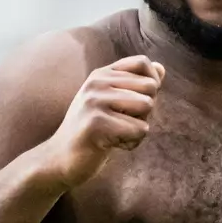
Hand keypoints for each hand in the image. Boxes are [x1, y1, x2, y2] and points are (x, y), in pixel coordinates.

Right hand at [40, 55, 163, 188]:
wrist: (59, 159)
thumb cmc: (91, 132)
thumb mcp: (112, 103)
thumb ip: (136, 85)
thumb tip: (161, 68)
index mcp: (101, 75)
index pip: (142, 63)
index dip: (152, 83)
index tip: (137, 104)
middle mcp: (97, 83)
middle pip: (150, 88)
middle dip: (145, 111)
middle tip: (122, 123)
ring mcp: (94, 102)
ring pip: (147, 107)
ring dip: (137, 128)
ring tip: (115, 134)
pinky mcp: (96, 123)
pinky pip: (139, 130)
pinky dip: (131, 143)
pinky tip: (111, 145)